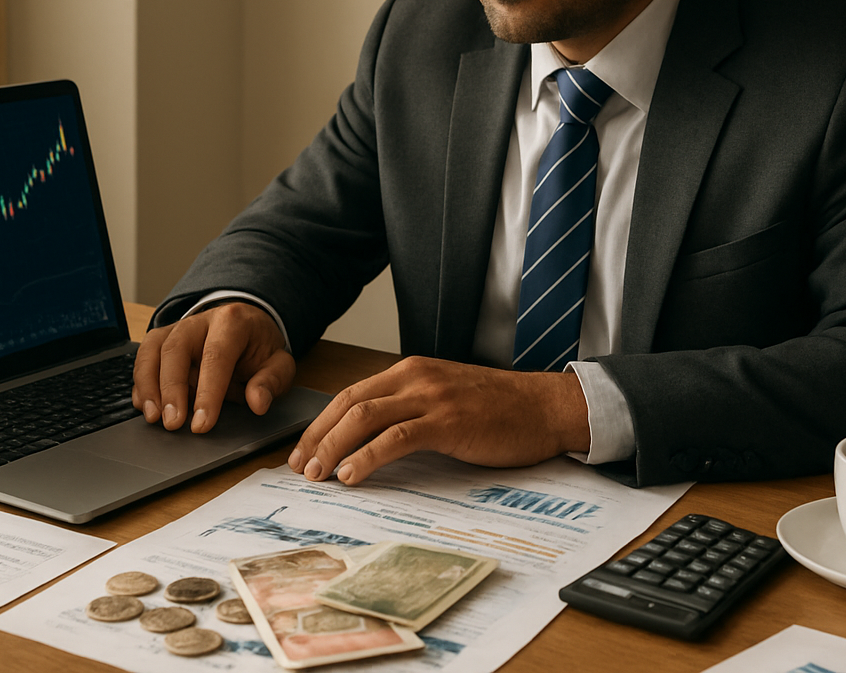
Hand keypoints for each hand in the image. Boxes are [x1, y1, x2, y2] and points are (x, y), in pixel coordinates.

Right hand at [133, 301, 295, 432]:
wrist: (245, 324)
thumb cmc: (258, 347)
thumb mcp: (278, 362)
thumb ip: (271, 381)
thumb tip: (257, 402)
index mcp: (232, 322)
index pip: (216, 356)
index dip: (207, 392)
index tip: (202, 424)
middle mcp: (200, 321)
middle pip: (176, 349)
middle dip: (171, 389)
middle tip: (172, 424)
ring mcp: (177, 328)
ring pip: (153, 351)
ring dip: (149, 386)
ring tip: (153, 417)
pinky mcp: (161, 339)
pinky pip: (144, 357)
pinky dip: (141, 383)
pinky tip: (144, 406)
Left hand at [286, 356, 590, 485]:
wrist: (546, 407)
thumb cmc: (502, 409)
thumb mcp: (447, 399)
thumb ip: (412, 409)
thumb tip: (374, 440)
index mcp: (412, 371)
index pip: (352, 394)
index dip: (321, 423)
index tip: (303, 449)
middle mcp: (416, 377)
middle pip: (349, 403)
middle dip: (317, 436)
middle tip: (298, 466)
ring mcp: (431, 397)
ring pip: (365, 417)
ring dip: (333, 446)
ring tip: (316, 474)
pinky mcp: (448, 421)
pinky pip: (396, 437)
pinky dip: (367, 456)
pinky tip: (351, 474)